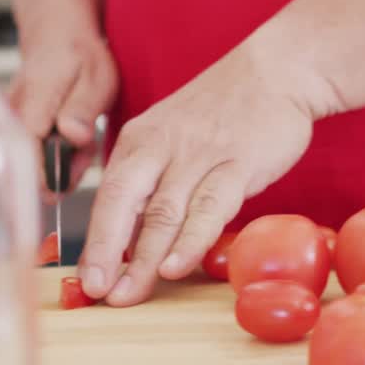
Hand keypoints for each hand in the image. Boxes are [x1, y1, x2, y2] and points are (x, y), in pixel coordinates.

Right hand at [8, 27, 117, 195]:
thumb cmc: (79, 55)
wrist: (57, 34)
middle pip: (26, 167)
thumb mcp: (96, 79)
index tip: (63, 188)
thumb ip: (83, 110)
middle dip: (58, 173)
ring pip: (30, 162)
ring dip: (59, 162)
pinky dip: (54, 152)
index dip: (45, 180)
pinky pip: (31, 153)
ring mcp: (9, 122)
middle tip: (84, 153)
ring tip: (81, 139)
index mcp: (32, 105)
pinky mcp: (13, 127)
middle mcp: (12, 116)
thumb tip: (72, 136)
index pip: (27, 157)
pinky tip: (69, 137)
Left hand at [77, 40, 316, 305]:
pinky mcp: (238, 163)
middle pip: (123, 203)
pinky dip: (189, 240)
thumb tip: (132, 238)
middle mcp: (162, 146)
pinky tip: (175, 267)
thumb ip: (155, 182)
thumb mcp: (174, 136)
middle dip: (106, 251)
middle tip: (98, 292)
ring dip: (143, 258)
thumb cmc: (224, 111)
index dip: (95, 241)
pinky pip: (209, 207)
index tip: (88, 280)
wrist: (276, 70)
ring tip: (129, 294)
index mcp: (140, 140)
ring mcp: (199, 154)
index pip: (107, 195)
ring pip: (163, 212)